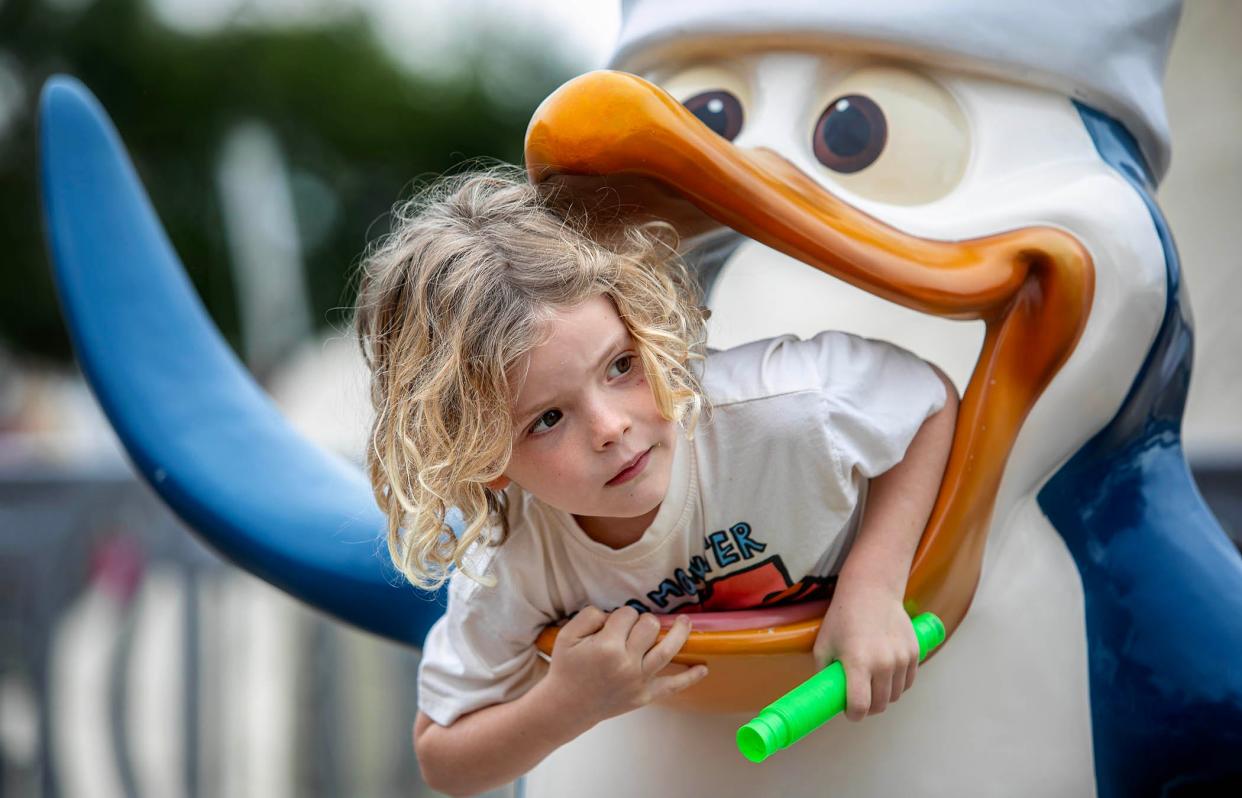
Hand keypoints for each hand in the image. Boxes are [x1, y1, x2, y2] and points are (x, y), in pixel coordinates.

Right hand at [546, 606, 707, 723]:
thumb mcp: (567, 635)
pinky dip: (690, 678)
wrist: (566, 706)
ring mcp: (639, 681)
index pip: (627, 614)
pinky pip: (672, 686)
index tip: (611, 624)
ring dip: (680, 633)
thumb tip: (613, 615)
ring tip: (686, 622)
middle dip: (643, 621)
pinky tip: (703, 669)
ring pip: (668, 650)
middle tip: (632, 628)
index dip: (620, 615)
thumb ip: (590, 615)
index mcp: (608, 646)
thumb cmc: (566, 668)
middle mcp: (627, 663)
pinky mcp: (645, 696)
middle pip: (649, 626)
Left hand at [812, 588, 919, 720]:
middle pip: (880, 705)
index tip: (849, 712)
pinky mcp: (914, 652)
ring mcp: (901, 658)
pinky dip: (898, 685)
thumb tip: (826, 695)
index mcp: (858, 663)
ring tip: (872, 685)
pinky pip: (908, 682)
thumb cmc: (843, 617)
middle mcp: (883, 663)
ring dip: (884, 697)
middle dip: (868, 708)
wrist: (872, 590)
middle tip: (860, 699)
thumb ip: (825, 673)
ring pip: (896, 696)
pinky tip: (886, 676)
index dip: (853, 714)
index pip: (860, 706)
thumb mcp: (823, 645)